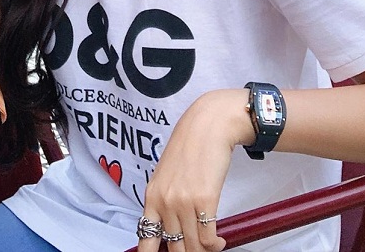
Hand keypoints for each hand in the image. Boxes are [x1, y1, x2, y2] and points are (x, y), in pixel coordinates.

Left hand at [137, 91, 242, 251]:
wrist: (207, 125)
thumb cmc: (190, 147)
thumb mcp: (167, 175)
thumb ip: (165, 201)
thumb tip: (170, 229)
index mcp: (152, 196)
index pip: (146, 240)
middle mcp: (165, 202)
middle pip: (174, 248)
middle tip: (196, 249)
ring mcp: (184, 202)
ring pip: (192, 246)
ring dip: (204, 250)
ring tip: (211, 246)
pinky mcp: (205, 200)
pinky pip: (208, 238)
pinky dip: (215, 244)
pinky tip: (218, 240)